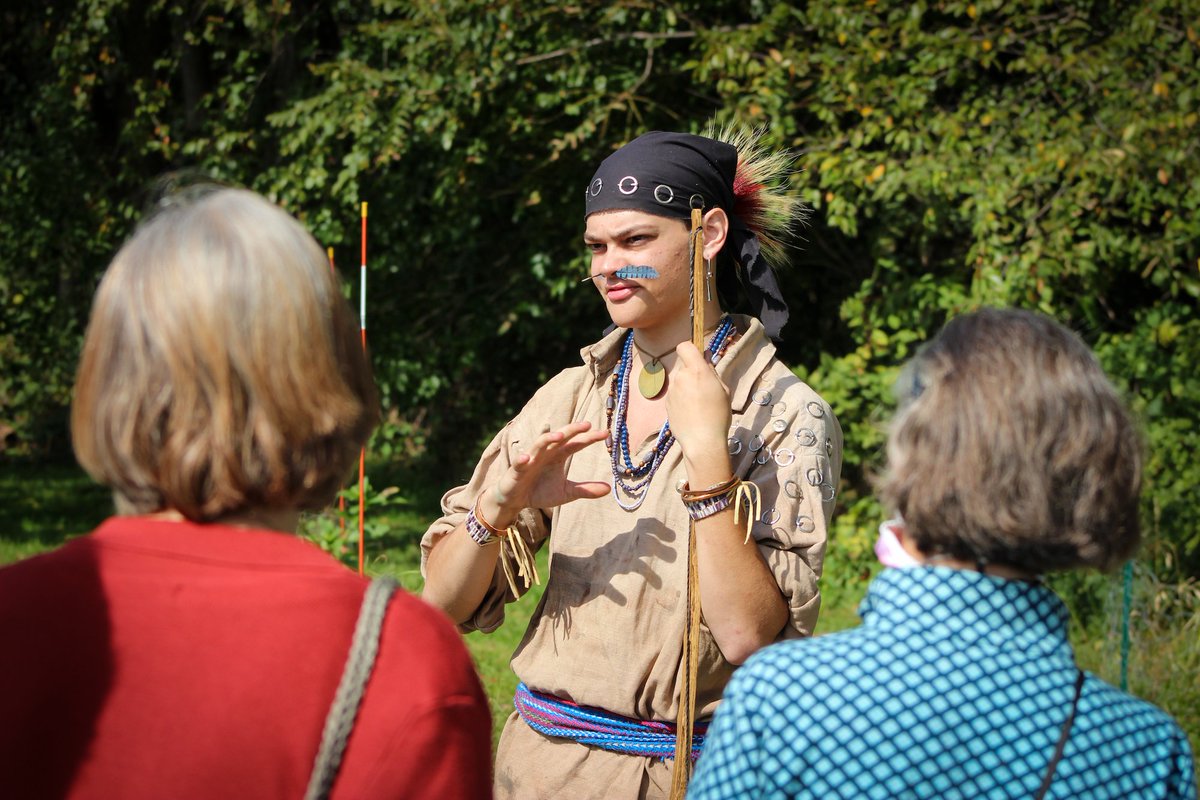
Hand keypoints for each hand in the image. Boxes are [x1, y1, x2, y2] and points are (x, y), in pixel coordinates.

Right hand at [482, 421, 609, 526]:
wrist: (517, 500)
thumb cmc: (541, 492)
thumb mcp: (566, 492)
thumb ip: (586, 490)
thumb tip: (609, 489)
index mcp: (559, 455)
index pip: (576, 443)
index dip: (589, 438)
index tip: (606, 433)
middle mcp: (546, 453)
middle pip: (560, 437)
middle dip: (572, 430)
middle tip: (587, 425)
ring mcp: (531, 459)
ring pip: (539, 444)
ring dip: (548, 439)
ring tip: (560, 436)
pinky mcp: (517, 470)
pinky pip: (519, 462)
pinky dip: (523, 459)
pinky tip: (527, 458)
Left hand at [666, 342, 732, 475]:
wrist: (702, 441)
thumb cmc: (718, 415)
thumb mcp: (723, 390)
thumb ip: (712, 372)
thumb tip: (705, 359)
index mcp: (696, 370)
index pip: (684, 346)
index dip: (691, 350)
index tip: (698, 359)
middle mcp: (680, 377)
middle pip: (683, 365)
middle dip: (691, 371)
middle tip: (703, 386)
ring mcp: (671, 390)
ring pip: (679, 380)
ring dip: (686, 385)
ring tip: (698, 403)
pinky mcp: (666, 403)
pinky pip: (675, 393)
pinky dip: (681, 398)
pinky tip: (691, 412)